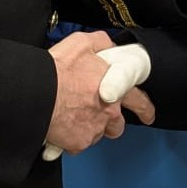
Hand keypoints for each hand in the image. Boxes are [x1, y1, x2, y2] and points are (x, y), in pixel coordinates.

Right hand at [42, 37, 154, 161]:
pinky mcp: (78, 143)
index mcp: (115, 88)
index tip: (147, 115)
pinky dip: (70, 138)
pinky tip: (60, 126)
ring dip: (88, 128)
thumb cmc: (59, 70)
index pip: (138, 100)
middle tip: (98, 118)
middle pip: (117, 125)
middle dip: (110, 123)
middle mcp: (108, 112)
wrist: (39, 93)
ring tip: (72, 117)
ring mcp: (94, 129)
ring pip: (96, 134)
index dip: (144, 108)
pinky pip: (77, 144)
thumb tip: (107, 46)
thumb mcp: (82, 44)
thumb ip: (100, 43)